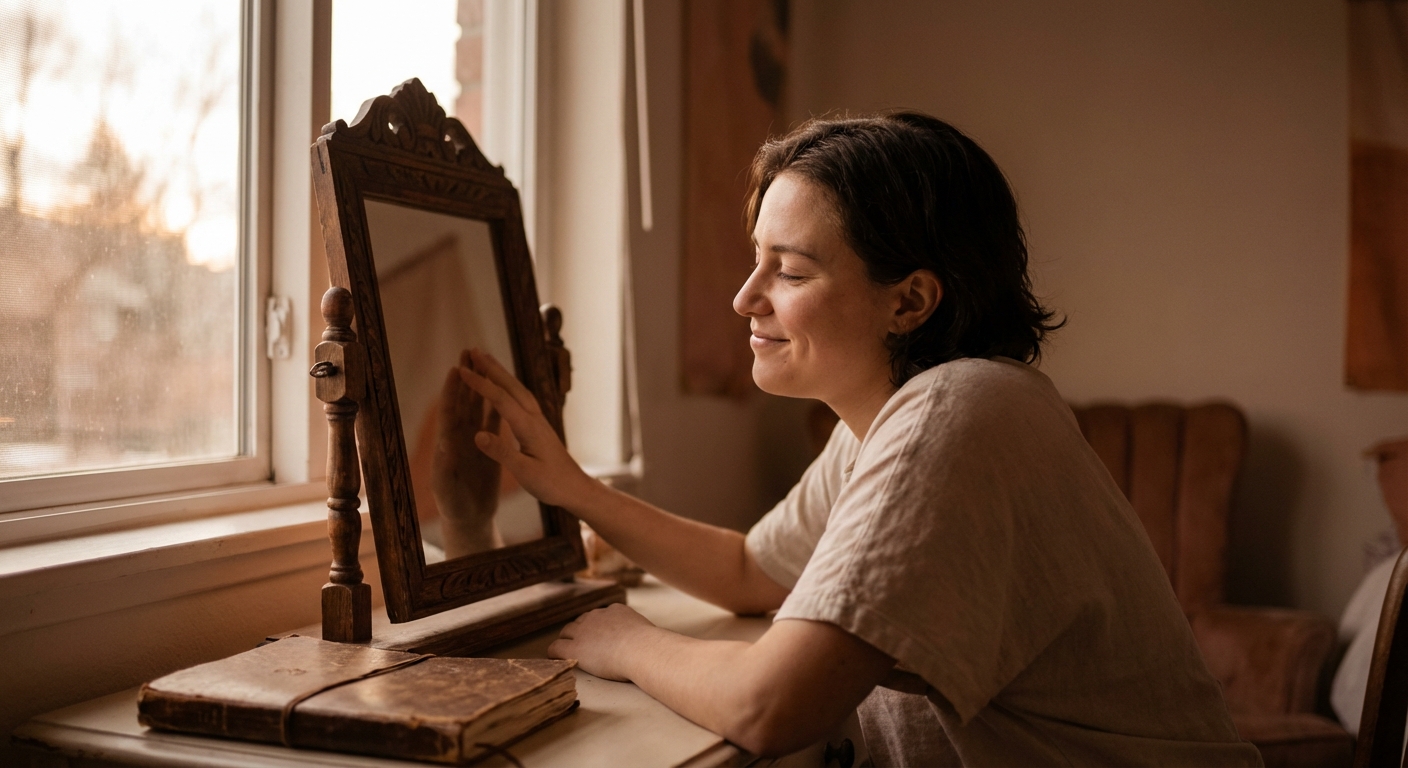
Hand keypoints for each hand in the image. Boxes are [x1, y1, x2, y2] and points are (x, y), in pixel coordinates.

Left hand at [432, 350, 502, 555]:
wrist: (469, 518)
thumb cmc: (455, 506)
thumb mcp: (447, 488)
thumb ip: (444, 467)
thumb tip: (444, 444)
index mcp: (449, 444)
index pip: (449, 412)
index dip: (451, 391)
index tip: (455, 370)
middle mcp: (460, 437)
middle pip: (462, 400)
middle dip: (465, 376)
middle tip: (468, 351)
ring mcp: (474, 440)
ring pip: (477, 405)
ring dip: (480, 384)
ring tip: (484, 362)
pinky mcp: (488, 446)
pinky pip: (492, 420)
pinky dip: (496, 404)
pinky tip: (503, 390)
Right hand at [456, 349, 597, 508]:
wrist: (576, 488)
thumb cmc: (551, 484)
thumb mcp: (524, 472)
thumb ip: (500, 452)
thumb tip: (477, 434)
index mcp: (528, 427)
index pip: (500, 398)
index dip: (480, 383)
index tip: (462, 370)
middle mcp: (535, 418)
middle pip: (510, 386)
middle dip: (491, 367)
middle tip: (472, 350)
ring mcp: (539, 420)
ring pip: (518, 389)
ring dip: (501, 373)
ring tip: (486, 360)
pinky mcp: (540, 425)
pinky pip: (522, 398)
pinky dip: (509, 386)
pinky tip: (505, 387)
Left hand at [547, 603, 659, 680]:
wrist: (642, 649)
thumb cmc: (651, 646)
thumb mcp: (646, 632)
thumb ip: (640, 633)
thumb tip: (649, 642)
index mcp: (614, 610)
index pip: (599, 616)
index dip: (597, 628)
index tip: (599, 638)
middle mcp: (597, 616)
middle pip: (580, 621)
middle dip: (580, 632)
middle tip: (583, 646)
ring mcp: (584, 631)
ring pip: (567, 632)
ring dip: (567, 640)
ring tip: (566, 651)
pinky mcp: (575, 648)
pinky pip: (555, 648)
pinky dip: (554, 653)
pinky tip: (555, 659)